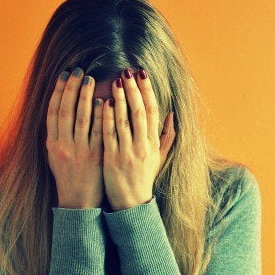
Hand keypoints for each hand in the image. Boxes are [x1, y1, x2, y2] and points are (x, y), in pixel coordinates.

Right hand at [46, 67, 104, 208]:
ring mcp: (79, 151)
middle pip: (66, 111)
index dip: (58, 91)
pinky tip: (103, 101)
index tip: (64, 75)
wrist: (78, 201)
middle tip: (79, 71)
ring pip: (81, 118)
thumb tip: (59, 107)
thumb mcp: (54, 154)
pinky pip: (97, 132)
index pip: (53, 111)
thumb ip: (57, 132)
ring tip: (90, 79)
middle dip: (72, 89)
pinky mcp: (94, 156)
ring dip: (85, 97)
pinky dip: (99, 115)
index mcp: (52, 143)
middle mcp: (63, 145)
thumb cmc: (67, 175)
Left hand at [102, 68, 175, 210]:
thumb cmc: (143, 177)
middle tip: (127, 71)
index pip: (153, 111)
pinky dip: (107, 118)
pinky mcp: (113, 159)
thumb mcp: (158, 156)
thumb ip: (166, 136)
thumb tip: (172, 115)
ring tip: (116, 81)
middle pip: (140, 112)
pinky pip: (110, 135)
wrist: (131, 203)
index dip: (148, 91)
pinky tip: (102, 103)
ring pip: (125, 121)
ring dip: (120, 99)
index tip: (142, 74)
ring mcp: (128, 152)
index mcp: (153, 142)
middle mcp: (143, 146)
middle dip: (134, 90)